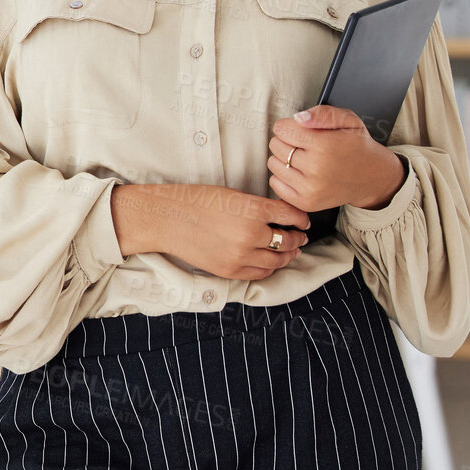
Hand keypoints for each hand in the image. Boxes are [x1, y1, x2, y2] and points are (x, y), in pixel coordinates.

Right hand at [116, 183, 310, 280]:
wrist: (166, 220)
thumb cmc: (196, 201)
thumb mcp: (232, 195)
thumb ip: (258, 207)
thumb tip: (282, 218)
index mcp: (253, 210)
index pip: (291, 216)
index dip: (301, 218)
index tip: (303, 220)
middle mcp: (251, 234)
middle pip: (288, 240)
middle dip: (297, 238)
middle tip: (300, 236)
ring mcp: (241, 256)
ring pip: (278, 260)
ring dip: (288, 255)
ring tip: (291, 251)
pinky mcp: (230, 271)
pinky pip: (260, 273)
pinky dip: (270, 267)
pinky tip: (270, 261)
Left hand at [269, 105, 405, 212]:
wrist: (373, 177)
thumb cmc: (357, 146)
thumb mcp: (348, 121)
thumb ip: (323, 113)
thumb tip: (299, 118)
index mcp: (326, 145)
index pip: (282, 129)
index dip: (288, 126)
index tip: (299, 130)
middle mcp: (317, 168)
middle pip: (275, 145)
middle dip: (286, 141)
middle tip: (304, 144)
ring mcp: (311, 188)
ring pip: (273, 164)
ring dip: (284, 158)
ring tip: (303, 158)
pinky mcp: (306, 202)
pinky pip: (275, 183)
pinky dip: (282, 176)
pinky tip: (299, 172)